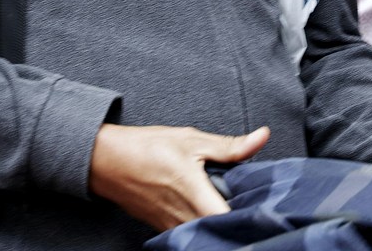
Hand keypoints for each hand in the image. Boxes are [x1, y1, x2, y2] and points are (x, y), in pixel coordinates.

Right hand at [88, 124, 268, 232]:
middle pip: (222, 231)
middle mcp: (185, 219)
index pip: (230, 221)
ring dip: (219, 222)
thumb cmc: (148, 148)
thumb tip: (261, 137)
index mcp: (196, 196)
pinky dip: (203, 223)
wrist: (107, 161)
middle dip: (239, 220)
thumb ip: (229, 146)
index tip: (264, 207)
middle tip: (251, 204)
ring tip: (231, 205)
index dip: (251, 218)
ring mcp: (173, 227)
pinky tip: (209, 208)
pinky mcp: (164, 228)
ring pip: (206, 233)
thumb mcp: (191, 140)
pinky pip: (191, 232)